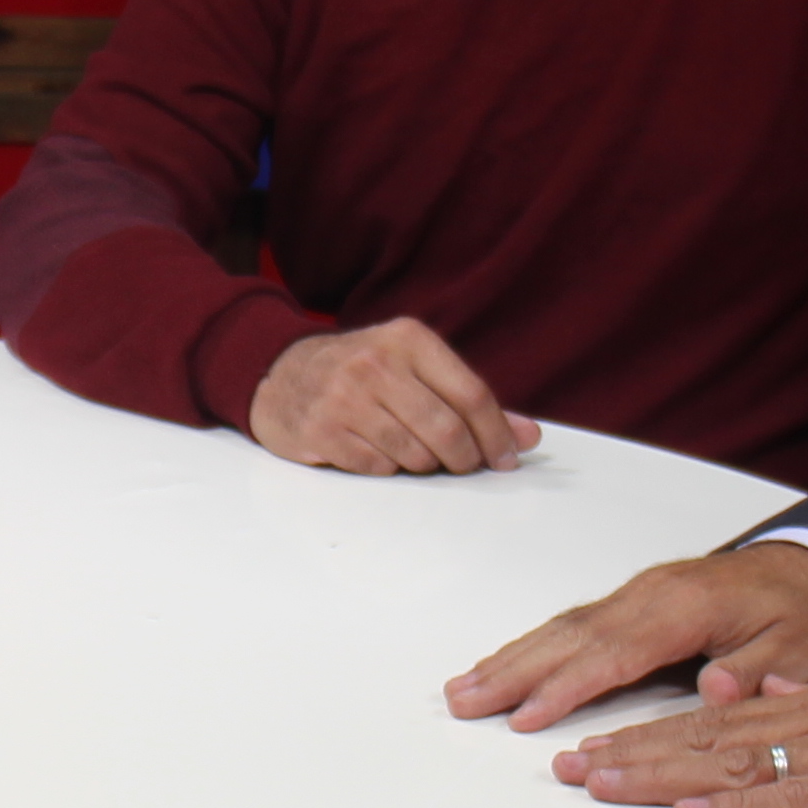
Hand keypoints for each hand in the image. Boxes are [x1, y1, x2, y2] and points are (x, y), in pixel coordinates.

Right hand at [251, 317, 539, 474]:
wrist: (279, 374)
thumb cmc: (361, 375)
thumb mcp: (414, 370)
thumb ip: (470, 402)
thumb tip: (528, 436)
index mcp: (409, 339)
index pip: (471, 394)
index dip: (496, 433)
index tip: (506, 459)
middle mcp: (376, 363)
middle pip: (446, 429)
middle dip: (463, 458)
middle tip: (463, 466)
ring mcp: (344, 396)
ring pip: (413, 453)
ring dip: (422, 464)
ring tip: (411, 452)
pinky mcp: (321, 429)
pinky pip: (377, 467)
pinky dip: (386, 468)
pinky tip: (376, 451)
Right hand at [445, 542, 807, 733]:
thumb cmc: (801, 611)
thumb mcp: (798, 648)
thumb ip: (756, 672)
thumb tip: (716, 692)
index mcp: (687, 607)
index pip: (615, 653)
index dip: (567, 687)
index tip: (525, 717)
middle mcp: (650, 595)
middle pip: (571, 636)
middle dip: (514, 672)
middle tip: (464, 702)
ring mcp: (636, 593)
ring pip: (563, 627)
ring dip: (511, 659)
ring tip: (463, 689)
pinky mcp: (631, 599)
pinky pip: (573, 622)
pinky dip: (532, 645)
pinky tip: (504, 665)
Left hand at [556, 673, 807, 807]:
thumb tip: (764, 708)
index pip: (709, 720)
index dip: (646, 734)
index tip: (594, 747)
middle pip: (701, 739)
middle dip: (629, 753)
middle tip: (567, 768)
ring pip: (728, 764)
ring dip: (660, 775)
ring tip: (601, 784)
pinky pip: (790, 799)